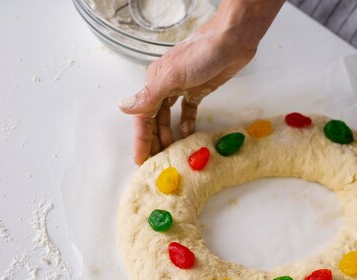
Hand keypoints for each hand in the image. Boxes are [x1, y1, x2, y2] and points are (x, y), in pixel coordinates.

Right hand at [119, 0, 284, 164]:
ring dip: (168, 133)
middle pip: (154, 118)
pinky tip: (188, 135)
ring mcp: (182, 87)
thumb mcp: (172, 76)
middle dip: (154, 140)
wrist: (232, 40)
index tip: (141, 159)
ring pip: (169, 116)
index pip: (143, 116)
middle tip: (156, 162)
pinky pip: (188, 110)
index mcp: (155, 81)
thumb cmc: (202, 53)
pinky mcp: (199, 89)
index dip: (141, 139)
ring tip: (171, 152)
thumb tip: (124, 108)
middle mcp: (165, 85)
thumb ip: (149, 95)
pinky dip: (186, 123)